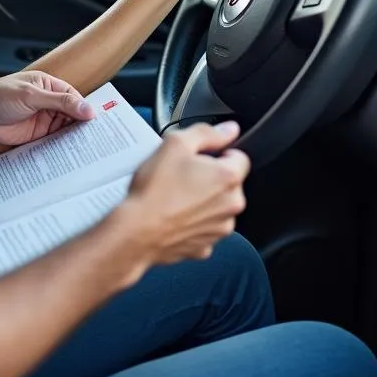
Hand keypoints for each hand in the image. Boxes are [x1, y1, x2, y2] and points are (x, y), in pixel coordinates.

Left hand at [0, 71, 93, 146]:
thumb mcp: (31, 95)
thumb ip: (59, 101)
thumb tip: (87, 109)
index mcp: (49, 87)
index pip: (75, 98)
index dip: (87, 110)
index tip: (99, 123)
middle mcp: (49, 104)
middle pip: (73, 116)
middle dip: (83, 127)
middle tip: (98, 141)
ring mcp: (43, 121)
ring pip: (65, 132)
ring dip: (74, 140)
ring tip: (88, 152)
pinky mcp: (37, 137)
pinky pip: (54, 144)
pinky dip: (61, 150)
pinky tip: (70, 157)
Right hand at [116, 122, 248, 281]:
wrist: (137, 231)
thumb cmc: (155, 189)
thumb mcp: (175, 144)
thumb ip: (207, 133)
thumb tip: (229, 130)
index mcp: (227, 178)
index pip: (240, 157)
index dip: (219, 153)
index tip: (200, 157)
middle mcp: (231, 206)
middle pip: (229, 183)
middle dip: (210, 177)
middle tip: (182, 174)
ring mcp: (219, 228)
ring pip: (217, 206)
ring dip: (203, 200)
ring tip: (175, 195)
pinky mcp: (205, 246)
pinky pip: (204, 227)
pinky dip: (193, 221)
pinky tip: (173, 214)